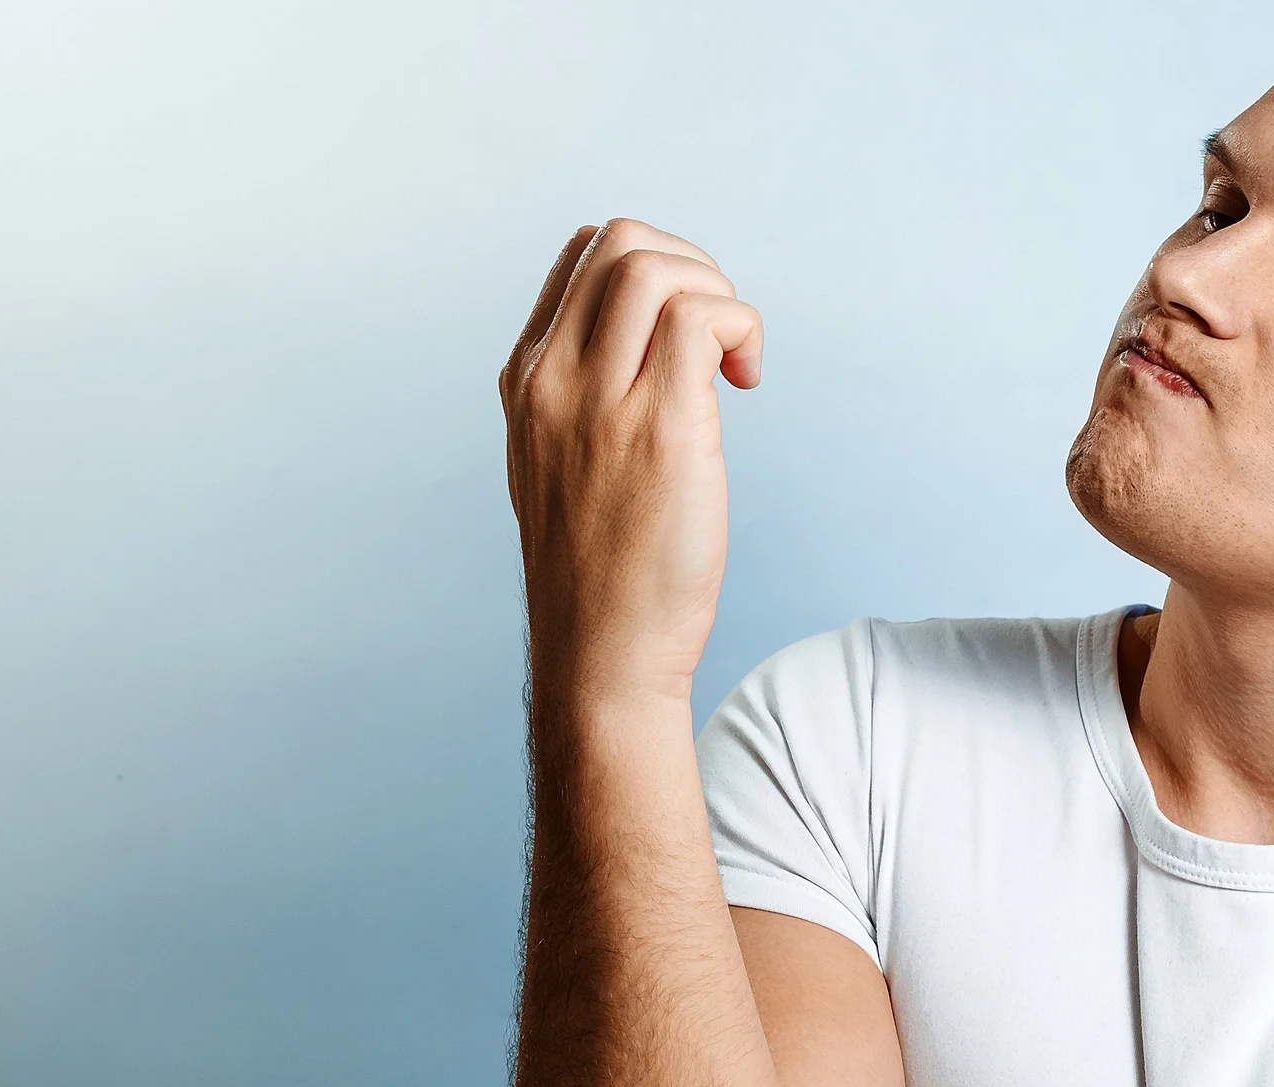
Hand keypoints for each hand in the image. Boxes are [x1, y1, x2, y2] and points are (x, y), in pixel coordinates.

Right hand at [499, 219, 763, 707]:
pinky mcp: (659, 430)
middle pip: (618, 242)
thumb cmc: (599, 574)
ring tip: (735, 363)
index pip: (582, 257)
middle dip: (693, 265)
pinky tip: (746, 381)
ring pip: (654, 267)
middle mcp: (551, 381)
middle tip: (721, 338)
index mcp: (527, 381)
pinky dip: (742, 328)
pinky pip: (702, 320)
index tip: (686, 332)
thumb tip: (652, 347)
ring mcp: (599, 403)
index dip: (655, 269)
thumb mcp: (560, 466)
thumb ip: (585, 398)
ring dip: (719, 293)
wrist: (600, 656)